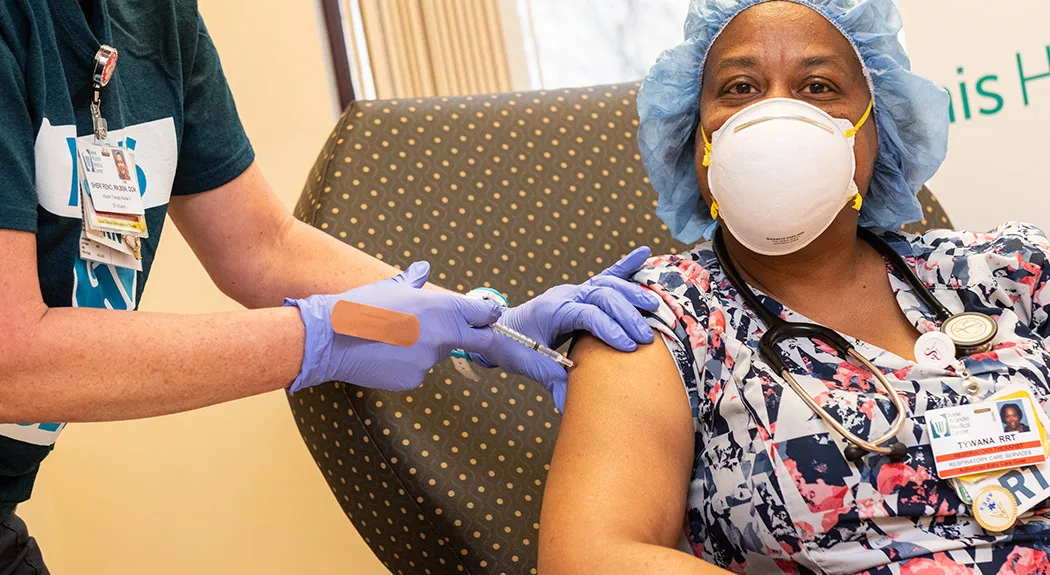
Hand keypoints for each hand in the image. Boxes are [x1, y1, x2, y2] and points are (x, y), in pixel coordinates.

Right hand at [286, 262, 501, 391]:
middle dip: (473, 336)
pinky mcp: (415, 379)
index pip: (485, 314)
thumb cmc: (361, 306)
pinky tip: (386, 355)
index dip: (487, 316)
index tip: (485, 317)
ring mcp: (430, 360)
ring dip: (427, 348)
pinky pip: (419, 370)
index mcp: (442, 307)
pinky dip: (408, 364)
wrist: (331, 338)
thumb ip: (414, 280)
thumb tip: (423, 269)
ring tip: (394, 339)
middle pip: (479, 341)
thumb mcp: (391, 286)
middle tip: (455, 332)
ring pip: (439, 355)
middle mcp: (443, 335)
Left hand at [474, 247, 659, 410]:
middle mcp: (564, 294)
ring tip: (654, 307)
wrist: (499, 329)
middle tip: (646, 337)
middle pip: (602, 295)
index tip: (628, 348)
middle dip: (627, 315)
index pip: (587, 314)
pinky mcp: (579, 291)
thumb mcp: (531, 366)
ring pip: (606, 283)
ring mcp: (572, 289)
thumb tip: (569, 407)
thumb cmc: (513, 346)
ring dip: (632, 293)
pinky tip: (644, 253)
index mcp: (552, 310)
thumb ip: (553, 382)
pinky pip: (605, 275)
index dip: (609, 329)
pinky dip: (625, 265)